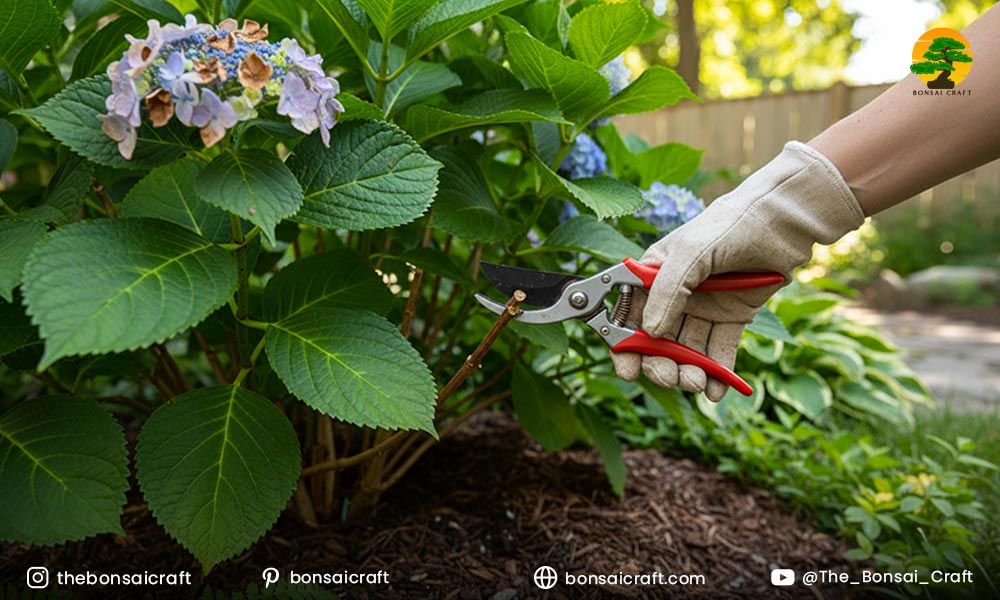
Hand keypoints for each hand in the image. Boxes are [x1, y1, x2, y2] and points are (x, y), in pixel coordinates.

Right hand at [612, 142, 864, 400]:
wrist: (783, 222)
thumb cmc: (730, 225)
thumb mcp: (691, 252)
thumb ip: (667, 291)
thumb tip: (652, 333)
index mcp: (654, 274)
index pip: (630, 314)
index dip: (624, 344)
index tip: (627, 370)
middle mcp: (676, 294)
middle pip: (659, 339)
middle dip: (660, 363)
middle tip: (669, 378)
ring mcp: (704, 307)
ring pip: (689, 349)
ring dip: (689, 371)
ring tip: (696, 384)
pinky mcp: (732, 317)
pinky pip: (720, 350)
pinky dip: (718, 372)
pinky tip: (716, 391)